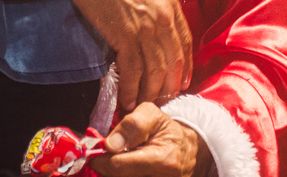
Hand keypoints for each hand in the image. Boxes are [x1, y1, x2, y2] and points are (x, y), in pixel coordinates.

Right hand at [65, 0, 191, 111]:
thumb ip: (155, 3)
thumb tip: (154, 21)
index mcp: (170, 3)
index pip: (185, 42)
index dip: (184, 66)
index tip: (181, 81)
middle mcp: (163, 18)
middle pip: (173, 61)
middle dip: (169, 85)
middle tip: (163, 100)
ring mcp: (145, 29)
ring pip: (155, 71)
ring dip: (150, 92)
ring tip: (144, 104)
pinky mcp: (125, 37)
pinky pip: (132, 71)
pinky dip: (131, 89)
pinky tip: (127, 99)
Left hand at [89, 103, 209, 176]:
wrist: (190, 151)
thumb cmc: (168, 131)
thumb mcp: (153, 116)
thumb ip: (132, 125)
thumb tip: (110, 144)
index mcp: (164, 161)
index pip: (118, 167)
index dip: (102, 160)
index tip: (96, 153)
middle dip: (109, 167)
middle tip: (110, 155)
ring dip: (118, 172)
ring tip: (125, 160)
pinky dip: (127, 173)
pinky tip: (130, 168)